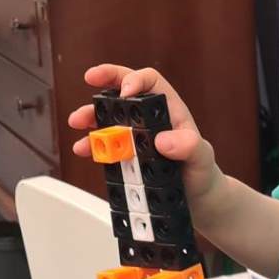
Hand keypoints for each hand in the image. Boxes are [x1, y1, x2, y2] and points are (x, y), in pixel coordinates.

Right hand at [67, 65, 220, 210]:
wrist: (197, 199)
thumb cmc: (202, 171)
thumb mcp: (201, 157)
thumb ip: (188, 146)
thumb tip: (163, 140)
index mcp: (168, 110)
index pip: (150, 81)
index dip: (135, 79)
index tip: (125, 91)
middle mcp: (148, 120)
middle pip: (122, 92)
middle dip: (103, 86)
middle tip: (89, 84)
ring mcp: (134, 137)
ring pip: (108, 117)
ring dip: (89, 116)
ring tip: (77, 121)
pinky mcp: (124, 156)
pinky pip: (103, 145)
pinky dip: (90, 145)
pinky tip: (82, 148)